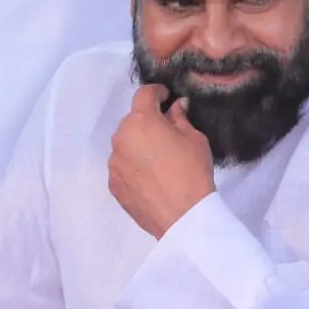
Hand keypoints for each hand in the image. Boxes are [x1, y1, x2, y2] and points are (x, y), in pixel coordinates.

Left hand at [107, 86, 215, 237]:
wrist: (183, 216)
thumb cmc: (192, 172)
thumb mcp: (195, 139)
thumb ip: (180, 118)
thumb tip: (176, 106)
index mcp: (141, 120)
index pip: (144, 94)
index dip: (157, 92)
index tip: (167, 97)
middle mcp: (121, 137)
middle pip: (132, 121)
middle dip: (148, 122)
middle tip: (167, 134)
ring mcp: (114, 162)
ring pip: (125, 144)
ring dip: (138, 145)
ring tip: (158, 161)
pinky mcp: (113, 183)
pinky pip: (123, 166)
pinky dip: (133, 166)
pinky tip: (150, 179)